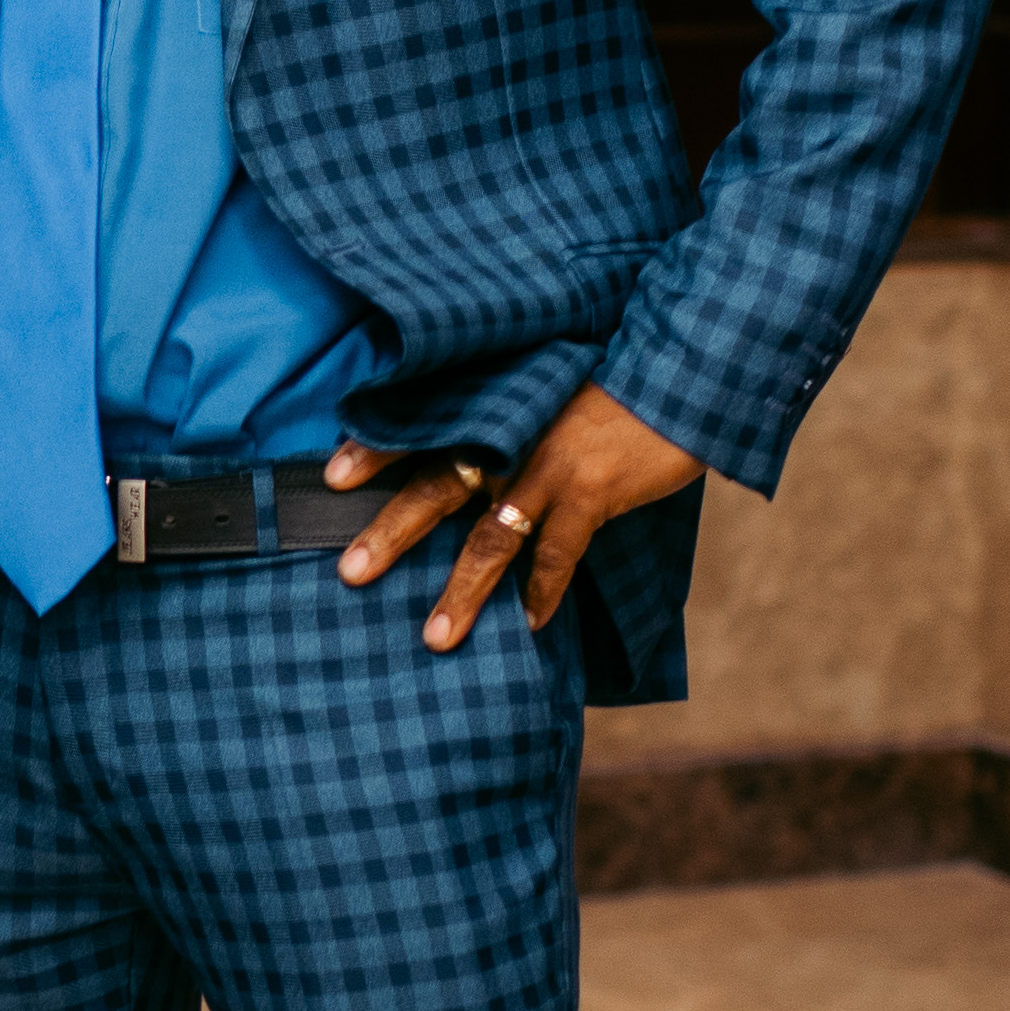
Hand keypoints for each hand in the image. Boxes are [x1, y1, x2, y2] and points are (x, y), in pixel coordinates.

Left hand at [324, 382, 702, 653]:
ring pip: (492, 538)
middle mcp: (511, 436)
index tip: (330, 476)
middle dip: (392, 533)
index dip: (376, 448)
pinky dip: (543, 592)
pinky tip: (532, 624)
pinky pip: (558, 555)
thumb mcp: (550, 384)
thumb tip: (471, 450)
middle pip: (437, 488)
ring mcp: (549, 467)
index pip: (423, 424)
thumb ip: (509, 414)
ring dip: (463, 590)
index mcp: (495, 406)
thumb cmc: (611, 381)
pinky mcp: (592, 494)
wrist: (679, 372)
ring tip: (436, 638)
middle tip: (350, 571)